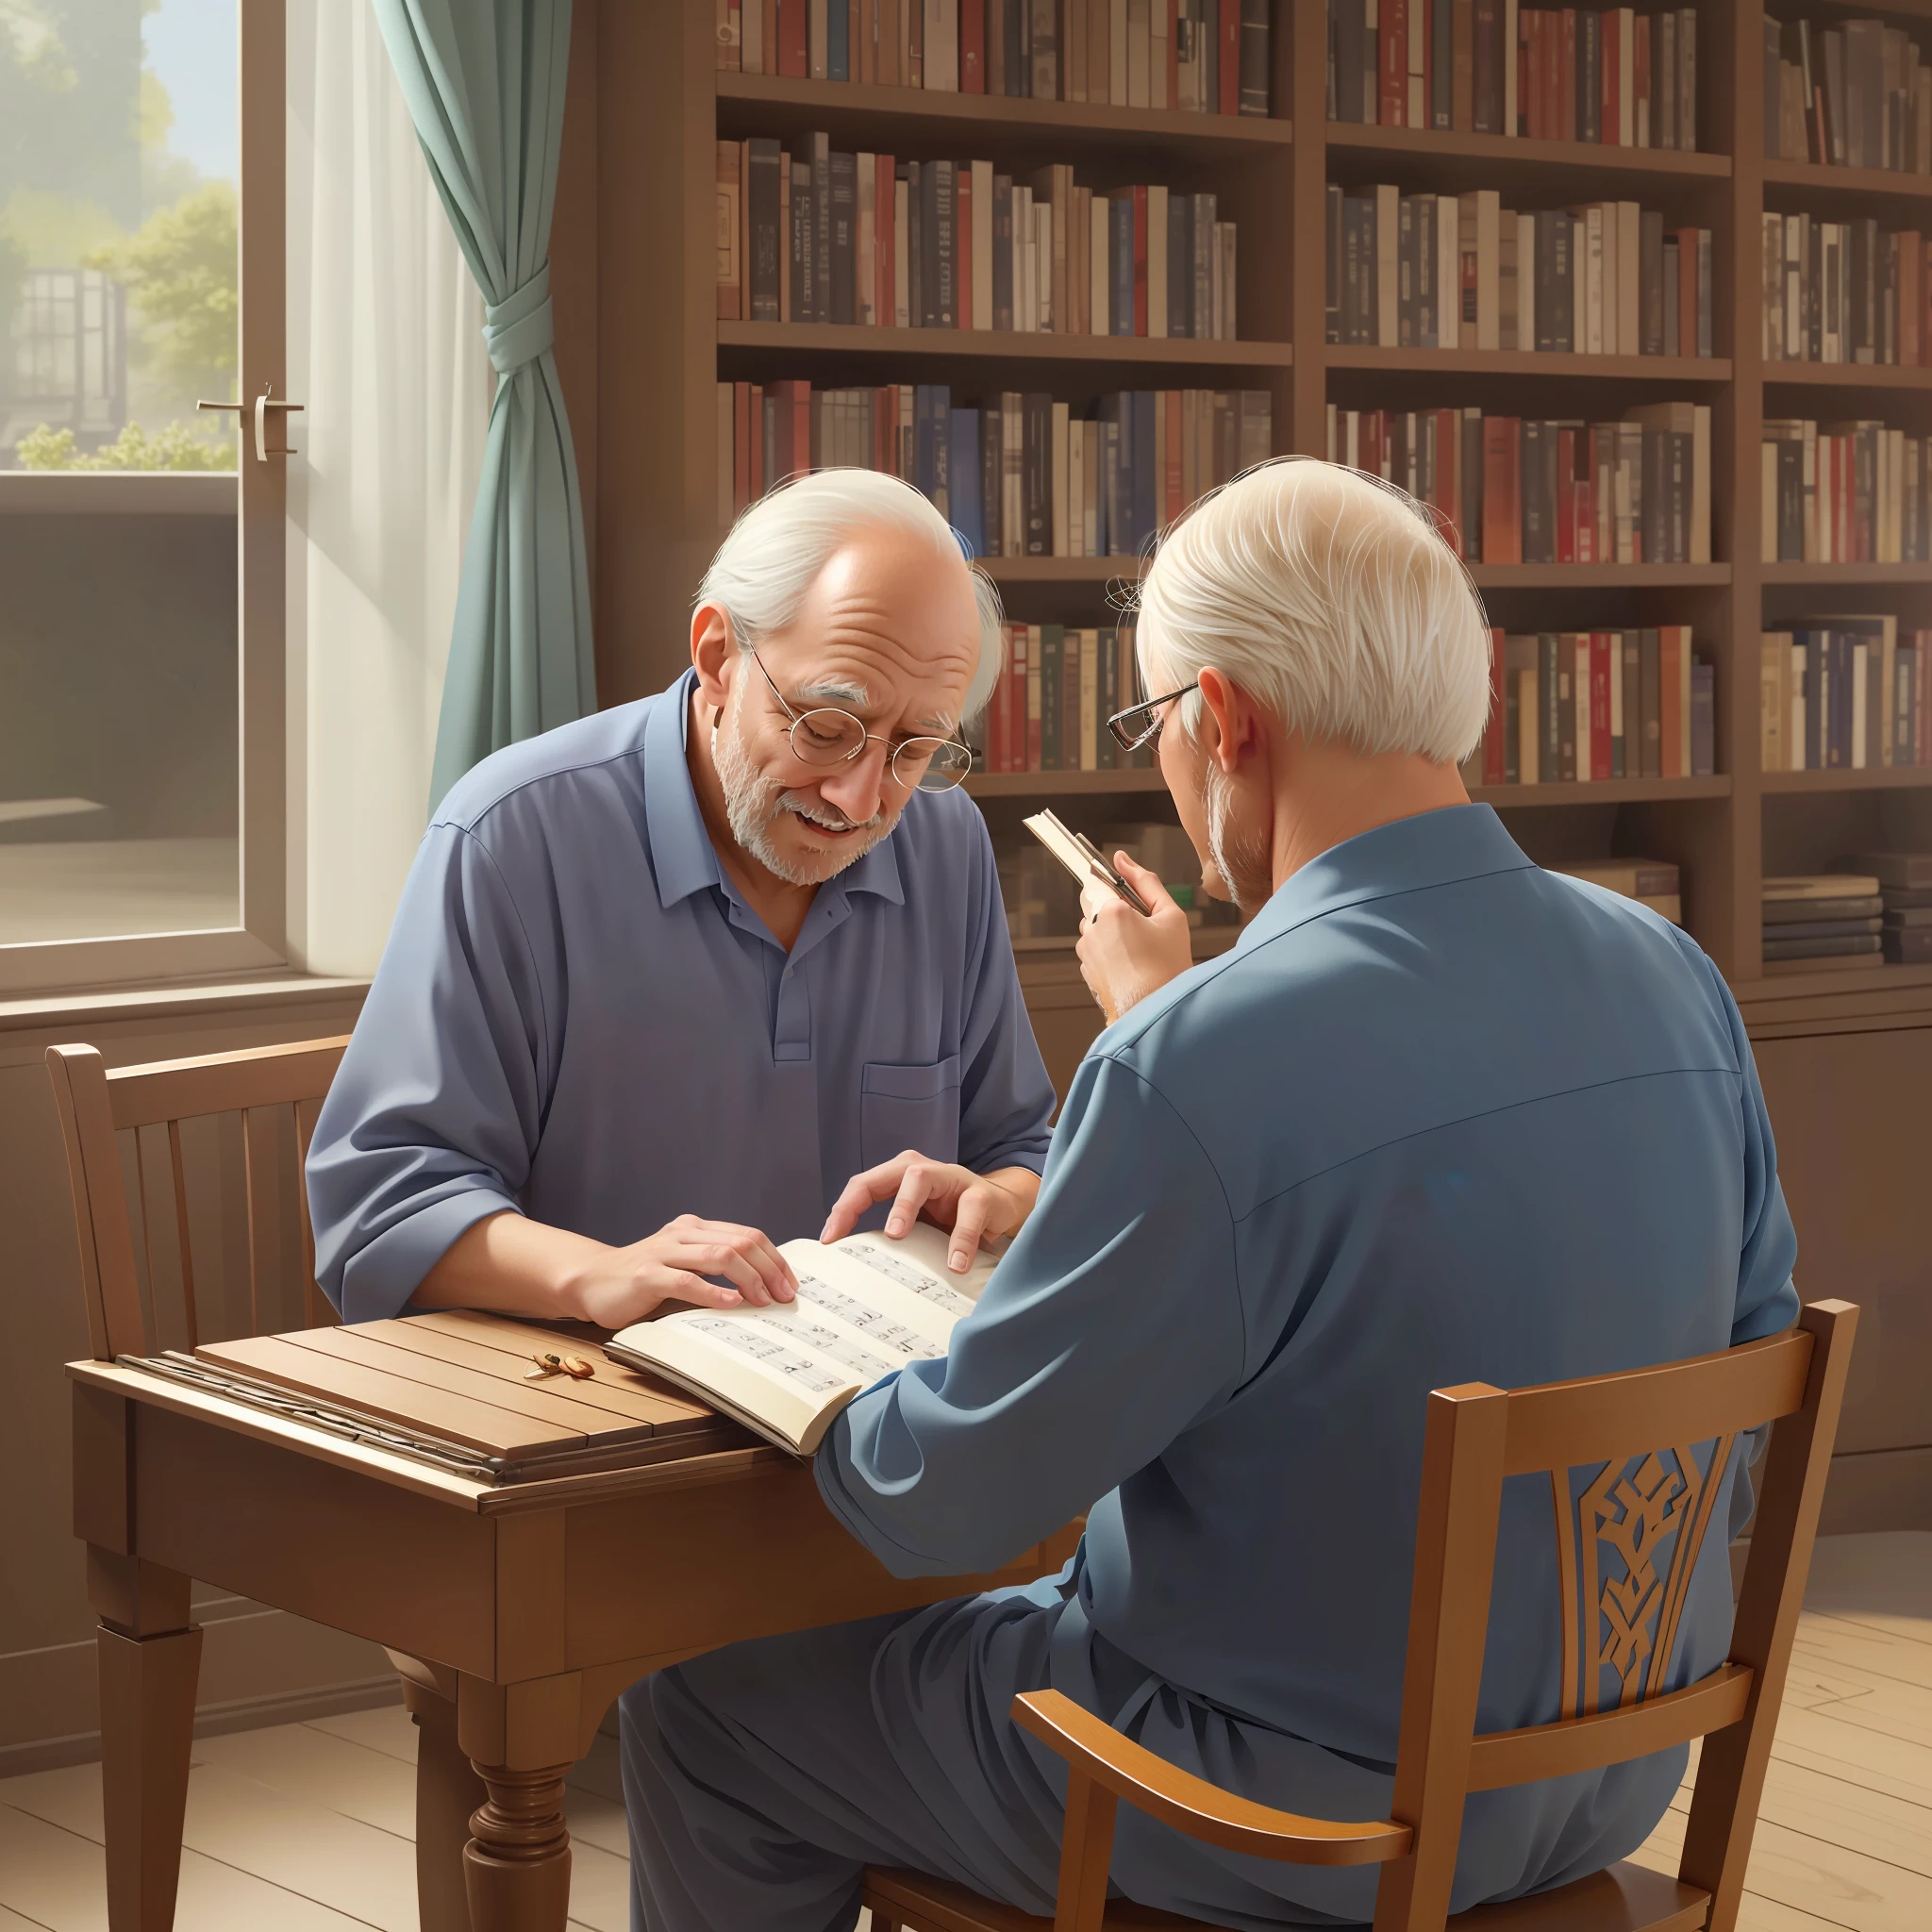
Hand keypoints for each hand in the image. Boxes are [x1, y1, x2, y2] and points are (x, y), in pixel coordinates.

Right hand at [559, 1213, 797, 1326]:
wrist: (590, 1280)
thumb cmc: (641, 1279)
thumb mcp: (683, 1266)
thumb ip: (713, 1269)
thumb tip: (762, 1289)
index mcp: (695, 1229)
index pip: (747, 1235)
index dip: (774, 1258)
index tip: (790, 1283)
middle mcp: (682, 1233)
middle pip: (741, 1242)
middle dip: (770, 1269)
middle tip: (785, 1296)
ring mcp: (664, 1252)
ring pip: (720, 1256)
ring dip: (750, 1279)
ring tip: (764, 1301)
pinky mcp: (647, 1275)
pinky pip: (688, 1281)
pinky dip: (714, 1293)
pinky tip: (732, 1304)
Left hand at [821, 1154, 1040, 1272]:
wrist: (1002, 1209)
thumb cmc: (952, 1218)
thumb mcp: (919, 1225)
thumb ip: (894, 1238)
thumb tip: (856, 1272)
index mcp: (902, 1176)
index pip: (864, 1185)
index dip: (843, 1210)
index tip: (828, 1241)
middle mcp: (924, 1170)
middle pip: (885, 1175)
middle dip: (860, 1200)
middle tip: (842, 1234)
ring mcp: (952, 1178)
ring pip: (920, 1178)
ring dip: (904, 1205)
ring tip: (896, 1235)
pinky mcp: (981, 1194)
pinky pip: (969, 1212)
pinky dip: (961, 1239)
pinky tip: (956, 1264)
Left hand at [1076, 853, 1193, 1024]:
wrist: (1154, 1012)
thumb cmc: (1167, 968)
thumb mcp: (1170, 916)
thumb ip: (1146, 882)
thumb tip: (1123, 860)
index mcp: (1110, 911)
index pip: (1097, 879)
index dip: (1114, 884)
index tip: (1127, 893)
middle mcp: (1091, 929)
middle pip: (1094, 902)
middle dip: (1114, 908)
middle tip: (1142, 925)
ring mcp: (1086, 952)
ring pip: (1094, 927)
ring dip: (1111, 931)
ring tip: (1140, 949)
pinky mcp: (1086, 970)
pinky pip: (1095, 949)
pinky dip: (1109, 951)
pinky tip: (1132, 964)